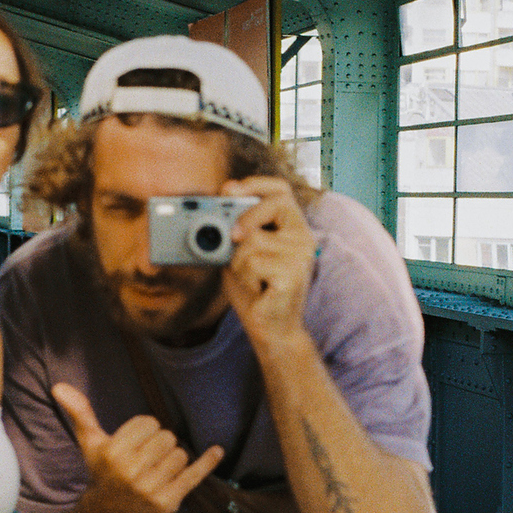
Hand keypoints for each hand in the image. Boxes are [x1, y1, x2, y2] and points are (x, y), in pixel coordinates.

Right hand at [52, 383, 222, 512]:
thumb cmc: (102, 472)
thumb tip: (59, 385)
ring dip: (173, 459)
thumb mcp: (90, 443)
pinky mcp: (168, 503)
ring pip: (180, 454)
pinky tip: (217, 450)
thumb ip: (80, 413)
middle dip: (160, 444)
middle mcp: (130, 472)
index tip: (135, 444)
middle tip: (147, 459)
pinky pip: (194, 476)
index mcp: (113, 453)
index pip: (149, 422)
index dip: (145, 430)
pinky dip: (207, 462)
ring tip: (156, 470)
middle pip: (167, 437)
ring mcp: (150, 490)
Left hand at [220, 177, 316, 348]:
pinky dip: (245, 277)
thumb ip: (230, 233)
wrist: (271, 329)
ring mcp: (301, 256)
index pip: (282, 190)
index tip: (229, 189)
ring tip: (251, 279)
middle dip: (247, 216)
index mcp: (292, 227)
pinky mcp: (293, 275)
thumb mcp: (238, 255)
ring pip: (254, 240)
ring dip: (239, 261)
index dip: (256, 183)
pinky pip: (254, 263)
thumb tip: (209, 215)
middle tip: (232, 237)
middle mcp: (303, 237)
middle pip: (275, 203)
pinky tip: (258, 290)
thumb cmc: (255, 290)